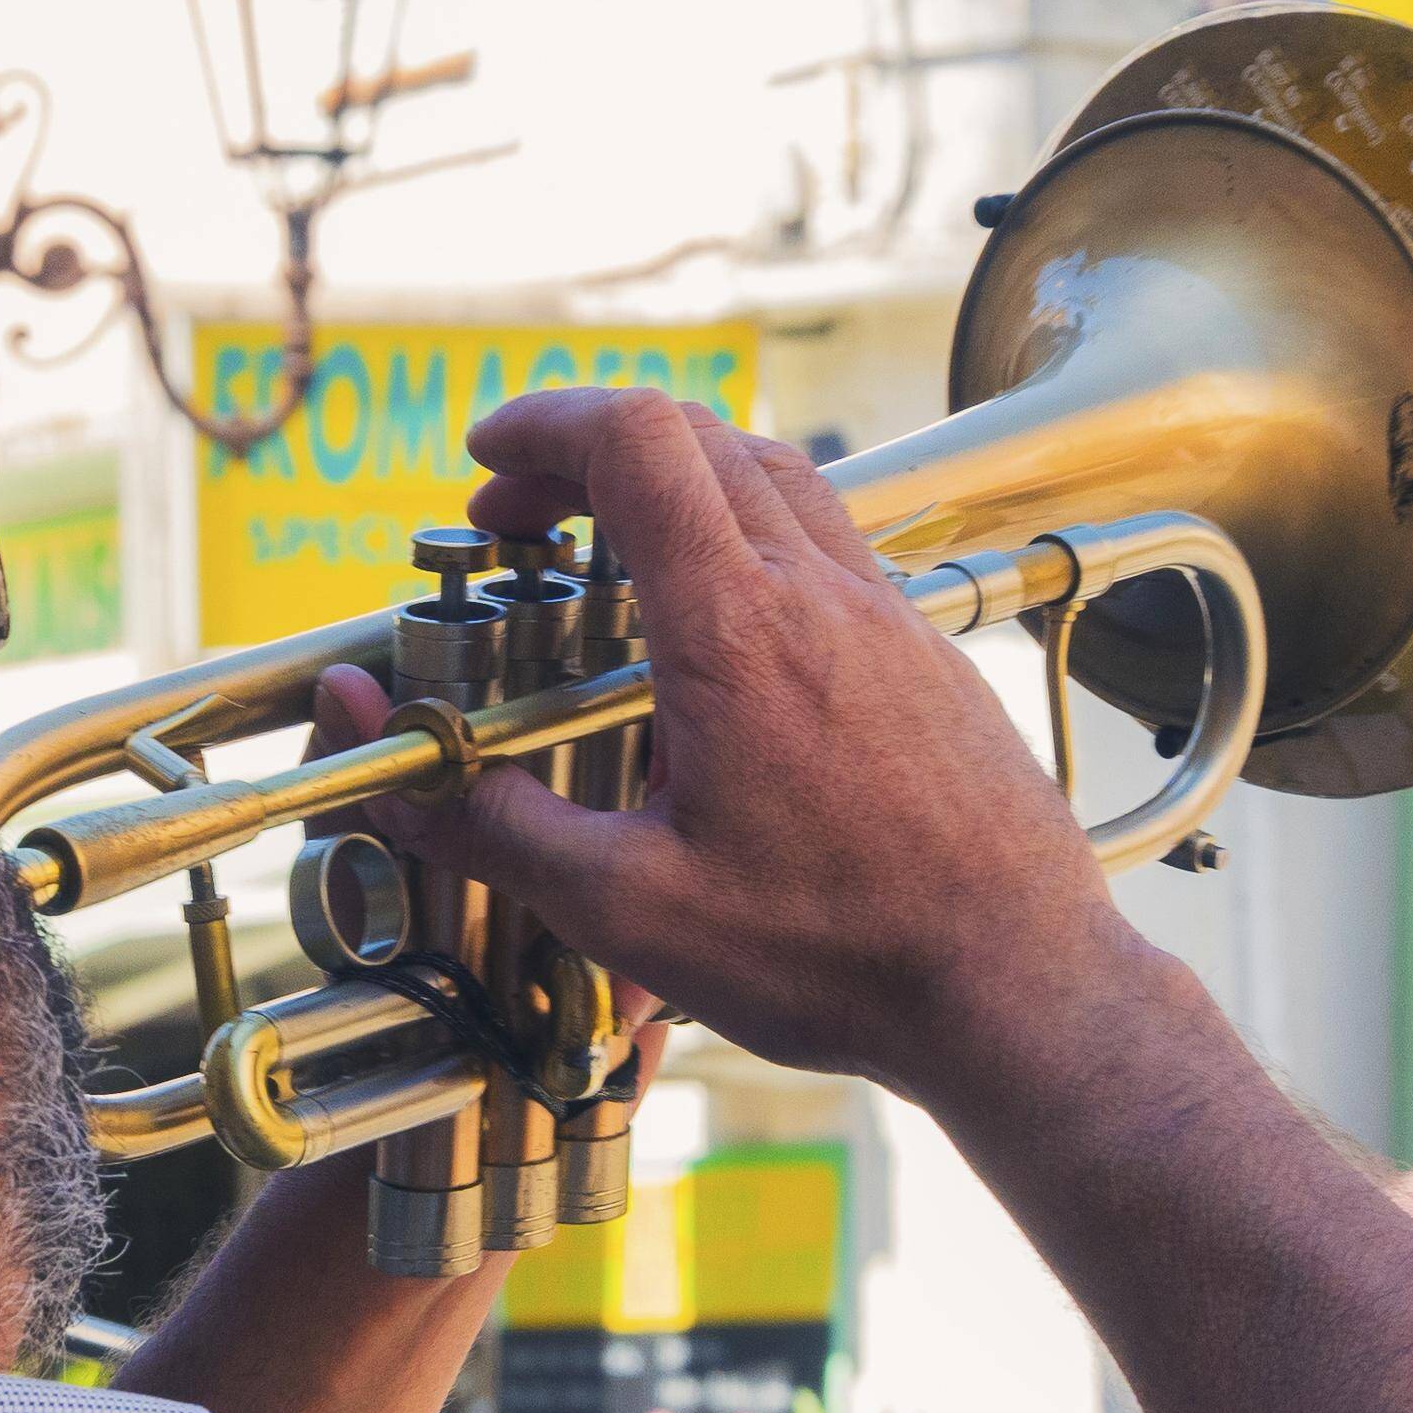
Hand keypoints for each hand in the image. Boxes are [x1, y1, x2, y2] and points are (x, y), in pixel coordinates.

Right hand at [379, 392, 1142, 1107]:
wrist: (1017, 986)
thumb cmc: (842, 954)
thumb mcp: (633, 911)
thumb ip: (497, 831)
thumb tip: (394, 781)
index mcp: (736, 630)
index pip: (636, 441)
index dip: (545, 426)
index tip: (486, 465)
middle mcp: (820, 595)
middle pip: (700, 438)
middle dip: (591, 451)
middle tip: (522, 520)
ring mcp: (888, 619)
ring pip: (777, 478)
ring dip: (680, 482)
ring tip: (613, 556)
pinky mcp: (930, 659)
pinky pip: (833, 550)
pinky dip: (753, 543)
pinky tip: (724, 639)